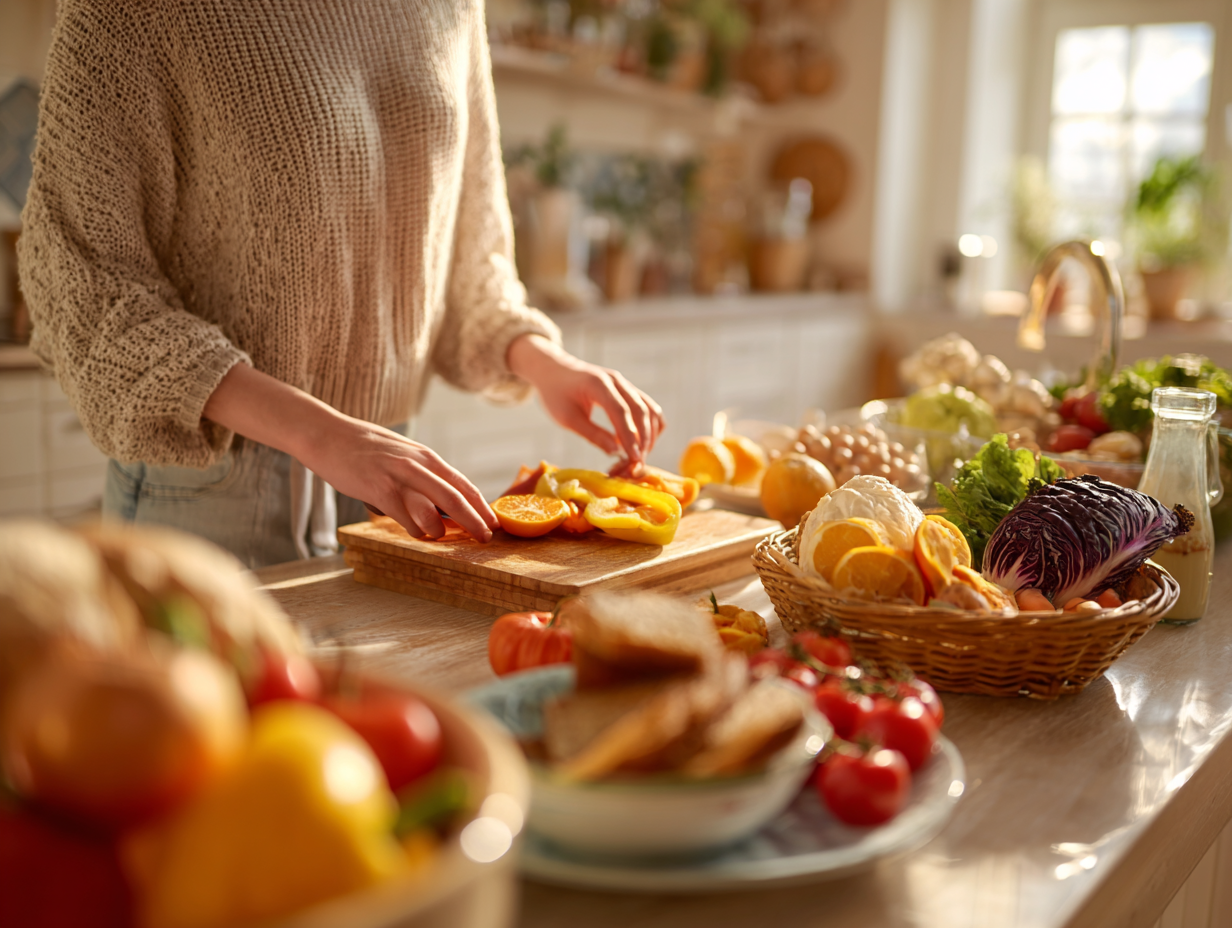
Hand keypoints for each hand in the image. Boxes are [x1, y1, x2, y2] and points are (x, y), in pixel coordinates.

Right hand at [301, 418, 497, 541]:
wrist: (327, 434)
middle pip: (456, 498)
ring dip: (440, 529)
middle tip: (486, 538)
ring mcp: (398, 476)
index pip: (462, 483)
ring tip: (442, 536)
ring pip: (432, 511)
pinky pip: (404, 517)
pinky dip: (414, 529)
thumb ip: (422, 475)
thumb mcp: (402, 455)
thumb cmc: (365, 448)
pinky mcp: (378, 489)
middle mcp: (417, 465)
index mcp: (426, 456)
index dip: (481, 505)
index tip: (493, 523)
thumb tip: (441, 504)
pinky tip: (415, 531)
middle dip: (474, 521)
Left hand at [507, 334, 664, 466]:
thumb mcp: (567, 418)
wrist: (554, 371)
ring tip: (639, 457)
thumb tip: (616, 452)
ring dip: (650, 435)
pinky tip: (641, 443)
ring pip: (650, 409)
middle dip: (643, 440)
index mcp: (598, 384)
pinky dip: (650, 426)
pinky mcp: (628, 391)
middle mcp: (617, 381)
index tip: (633, 459)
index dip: (629, 437)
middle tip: (636, 464)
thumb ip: (592, 434)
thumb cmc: (556, 395)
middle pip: (641, 410)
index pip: (621, 412)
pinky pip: (649, 408)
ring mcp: (625, 384)